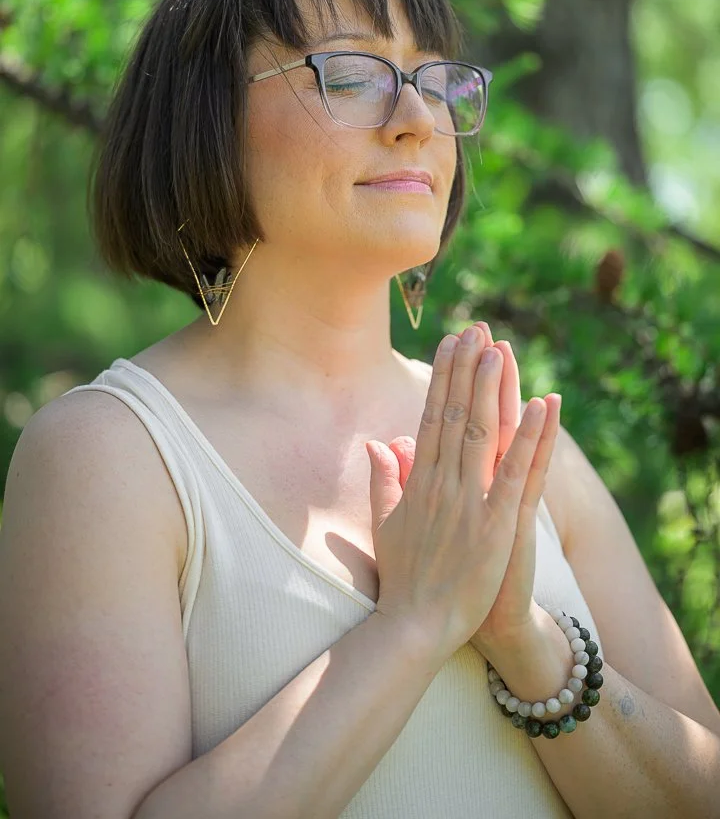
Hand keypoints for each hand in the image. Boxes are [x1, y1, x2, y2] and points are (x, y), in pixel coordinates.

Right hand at [365, 325, 554, 659]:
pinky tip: (540, 407)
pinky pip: (516, 474)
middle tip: (475, 328)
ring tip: (498, 349)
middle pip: (453, 413)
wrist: (416, 626)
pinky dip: (529, 439)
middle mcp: (441, 482)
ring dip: (490, 389)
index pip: (431, 416)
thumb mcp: (384, 522)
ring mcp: (468, 502)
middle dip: (465, 369)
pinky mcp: (496, 524)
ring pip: (480, 433)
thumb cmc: (404, 578)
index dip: (442, 377)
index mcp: (419, 481)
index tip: (451, 343)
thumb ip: (382, 479)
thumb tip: (377, 442)